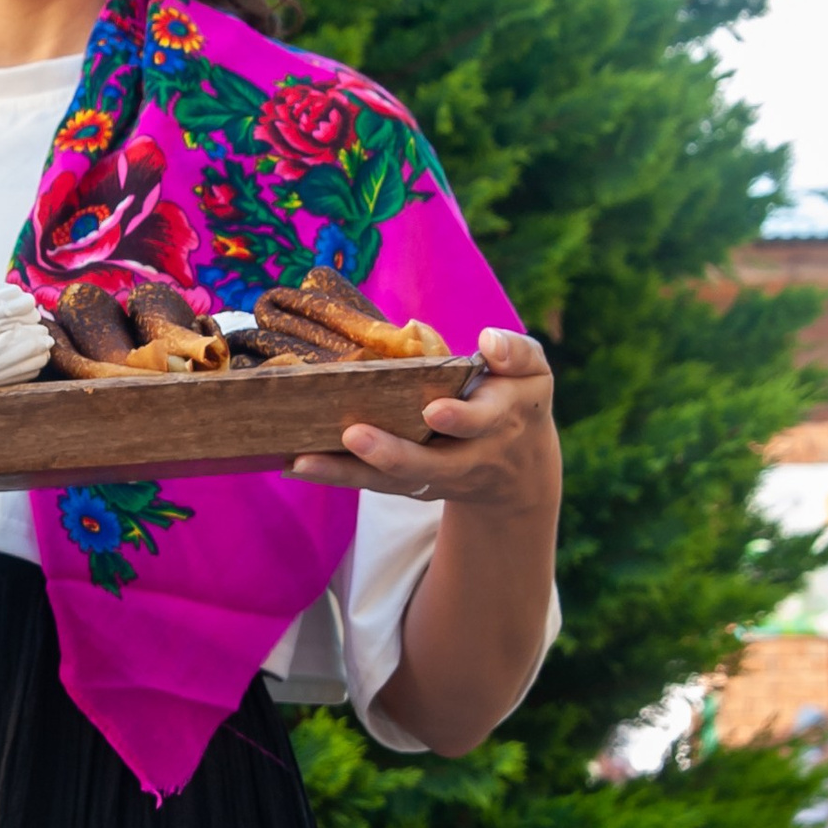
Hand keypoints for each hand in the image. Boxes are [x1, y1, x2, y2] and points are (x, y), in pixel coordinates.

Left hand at [292, 325, 558, 513]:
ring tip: (302, 460)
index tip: (434, 411)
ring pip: (390, 482)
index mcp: (498, 423)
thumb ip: (516, 353)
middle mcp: (465, 459)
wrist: (516, 468)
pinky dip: (335, 475)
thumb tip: (488, 341)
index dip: (459, 420)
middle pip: (427, 465)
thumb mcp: (532, 374)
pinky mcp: (408, 486)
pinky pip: (370, 483)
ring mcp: (433, 478)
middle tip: (355, 435)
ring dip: (346, 473)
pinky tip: (295, 464)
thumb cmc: (516, 402)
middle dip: (392, 453)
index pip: (479, 422)